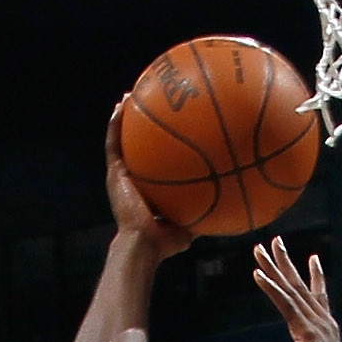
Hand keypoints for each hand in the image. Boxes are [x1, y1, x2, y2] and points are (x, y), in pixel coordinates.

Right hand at [105, 100, 191, 259]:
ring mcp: (120, 176)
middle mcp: (131, 181)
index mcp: (146, 192)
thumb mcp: (190, 226)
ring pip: (119, 140)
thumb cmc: (164, 243)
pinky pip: (113, 142)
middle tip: (148, 106)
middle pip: (134, 148)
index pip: (151, 166)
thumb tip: (229, 211)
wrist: (144, 244)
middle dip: (139, 128)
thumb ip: (204, 215)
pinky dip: (116, 123)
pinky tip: (123, 105)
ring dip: (123, 118)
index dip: (157, 149)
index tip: (167, 133)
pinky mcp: (114, 173)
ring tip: (130, 96)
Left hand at [253, 236, 341, 341]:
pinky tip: (258, 274)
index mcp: (327, 330)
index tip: (312, 258)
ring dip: (274, 267)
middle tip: (275, 242)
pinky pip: (285, 304)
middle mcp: (324, 322)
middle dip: (287, 262)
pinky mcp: (305, 331)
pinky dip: (271, 287)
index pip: (319, 297)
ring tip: (259, 250)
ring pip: (291, 289)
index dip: (315, 276)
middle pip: (301, 285)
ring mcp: (315, 324)